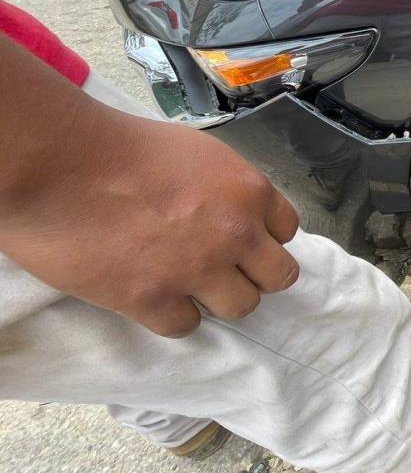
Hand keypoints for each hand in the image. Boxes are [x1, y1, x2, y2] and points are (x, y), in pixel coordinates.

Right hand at [1, 100, 299, 336]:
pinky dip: (170, 314)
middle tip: (222, 268)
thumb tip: (233, 214)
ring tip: (185, 281)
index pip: (287, 231)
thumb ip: (227, 188)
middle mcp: (236, 233)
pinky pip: (186, 326)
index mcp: (249, 191)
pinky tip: (151, 294)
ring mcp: (198, 270)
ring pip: (241, 307)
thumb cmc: (119, 146)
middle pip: (278, 277)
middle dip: (253, 273)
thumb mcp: (196, 152)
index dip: (262, 237)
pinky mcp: (153, 300)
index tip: (241, 239)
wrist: (60, 164)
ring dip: (217, 297)